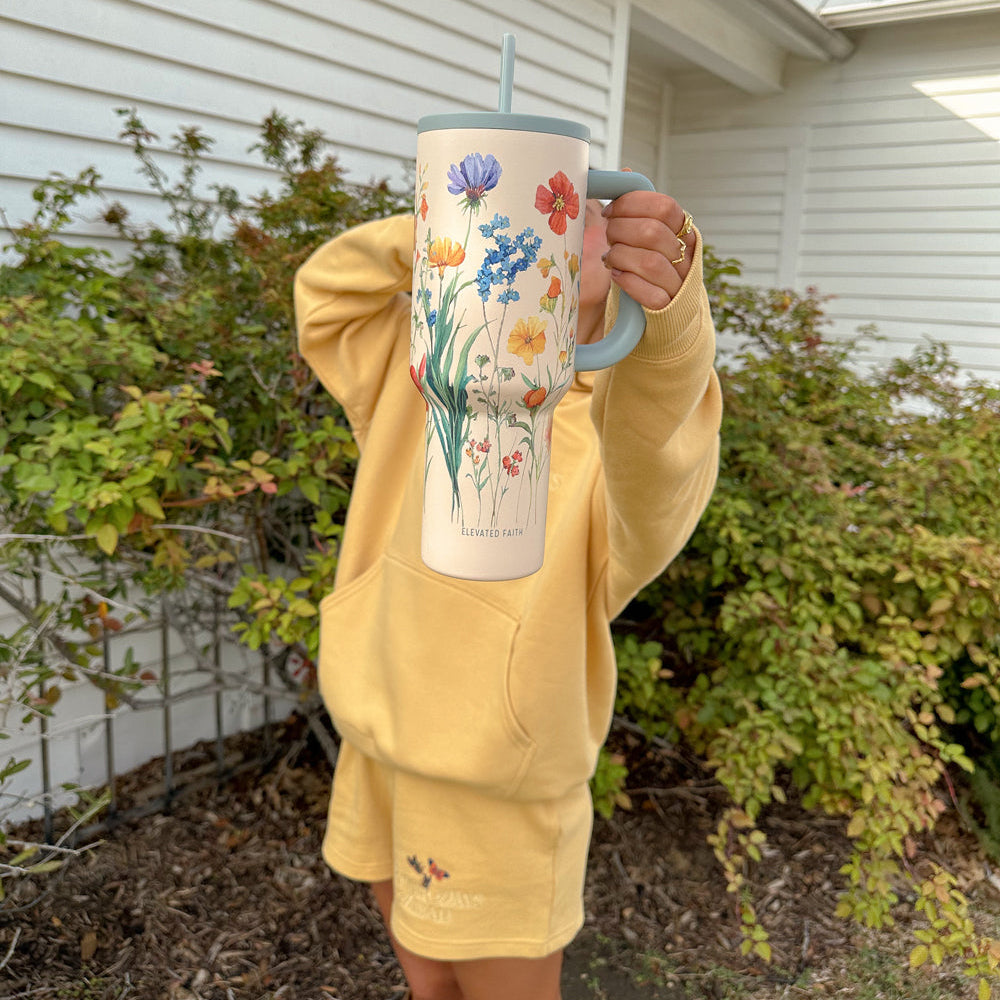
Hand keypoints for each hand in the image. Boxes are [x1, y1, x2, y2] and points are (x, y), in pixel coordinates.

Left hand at [601, 191, 696, 311]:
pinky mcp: (667, 308)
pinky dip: (628, 282)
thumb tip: (625, 172)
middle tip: (608, 235)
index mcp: (683, 231)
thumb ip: (637, 209)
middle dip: (621, 230)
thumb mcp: (644, 234)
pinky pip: (650, 294)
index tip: (610, 211)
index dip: (632, 204)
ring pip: (650, 262)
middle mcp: (685, 255)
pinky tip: (616, 276)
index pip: (665, 206)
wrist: (656, 310)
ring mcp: (679, 283)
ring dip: (621, 256)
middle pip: (653, 232)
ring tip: (610, 257)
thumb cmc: (644, 265)